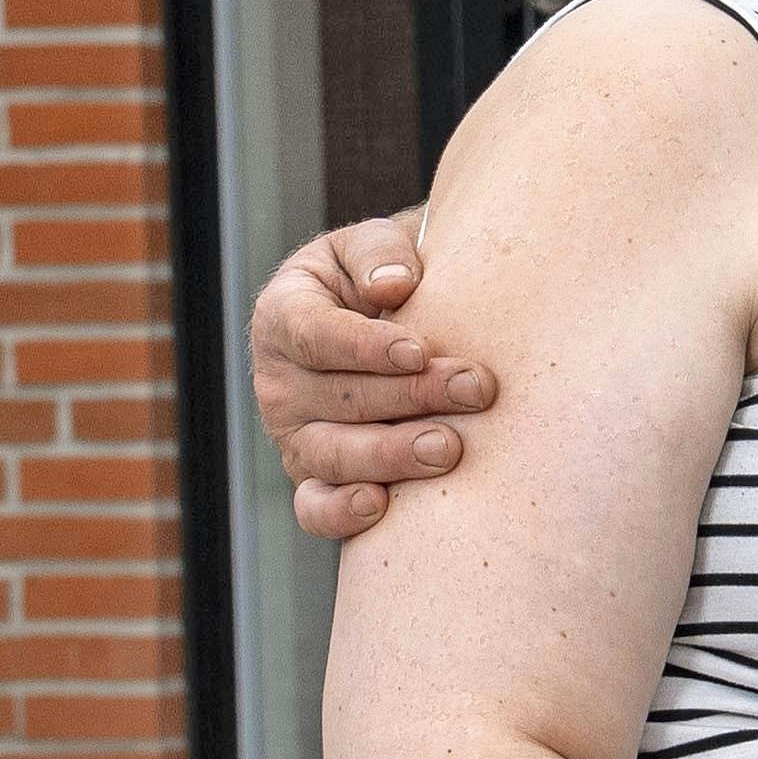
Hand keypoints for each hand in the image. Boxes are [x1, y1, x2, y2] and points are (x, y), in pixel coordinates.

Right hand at [251, 215, 493, 540]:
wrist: (402, 317)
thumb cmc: (388, 276)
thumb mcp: (374, 246)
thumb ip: (379, 254)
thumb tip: (394, 287)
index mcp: (284, 315)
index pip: (314, 334)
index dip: (365, 346)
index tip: (420, 350)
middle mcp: (280, 381)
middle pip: (339, 399)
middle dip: (412, 396)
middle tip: (478, 389)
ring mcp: (295, 434)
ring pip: (331, 455)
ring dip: (392, 455)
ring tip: (449, 447)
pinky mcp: (317, 477)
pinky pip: (315, 507)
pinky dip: (341, 513)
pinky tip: (382, 506)